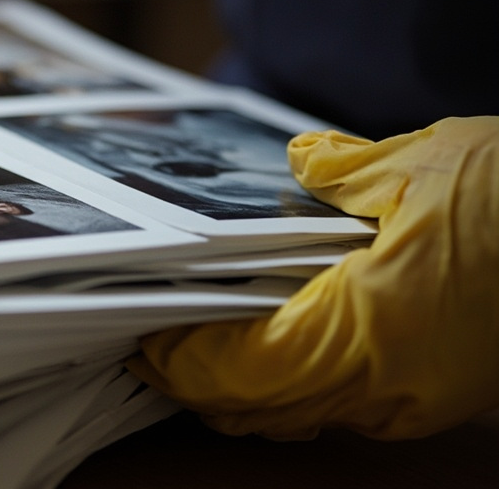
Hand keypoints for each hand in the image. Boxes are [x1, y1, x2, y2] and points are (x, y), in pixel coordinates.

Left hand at [129, 116, 498, 439]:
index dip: (181, 361)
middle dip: (199, 382)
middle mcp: (384, 384)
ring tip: (202, 341)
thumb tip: (303, 164)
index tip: (141, 337)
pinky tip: (278, 340)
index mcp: (365, 330)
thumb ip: (340, 171)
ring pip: (299, 415)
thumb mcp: (420, 164)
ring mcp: (414, 399)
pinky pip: (342, 406)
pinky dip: (293, 384)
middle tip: (155, 340)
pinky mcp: (438, 395)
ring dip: (244, 389)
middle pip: (259, 408)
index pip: (238, 371)